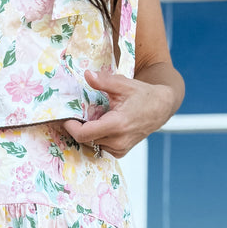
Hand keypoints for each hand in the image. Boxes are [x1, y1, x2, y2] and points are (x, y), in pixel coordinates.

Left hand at [61, 67, 176, 157]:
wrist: (161, 108)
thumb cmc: (142, 95)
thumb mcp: (123, 84)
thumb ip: (103, 81)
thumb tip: (87, 75)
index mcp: (117, 124)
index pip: (84, 134)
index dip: (71, 127)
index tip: (66, 118)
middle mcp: (118, 141)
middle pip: (86, 139)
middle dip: (79, 127)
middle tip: (79, 113)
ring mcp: (120, 149)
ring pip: (92, 143)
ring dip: (89, 132)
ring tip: (96, 117)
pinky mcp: (121, 152)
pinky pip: (101, 146)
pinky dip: (98, 137)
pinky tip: (104, 125)